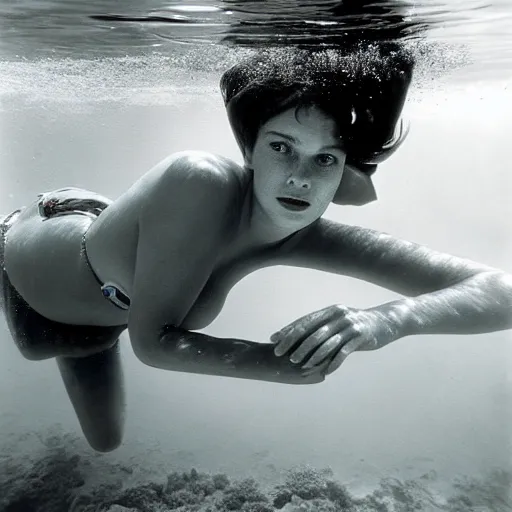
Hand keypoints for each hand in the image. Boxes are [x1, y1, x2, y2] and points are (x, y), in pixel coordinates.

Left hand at [270, 304, 399, 375]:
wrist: (386, 321)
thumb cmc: (357, 324)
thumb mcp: (338, 321)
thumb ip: (322, 327)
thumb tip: (299, 338)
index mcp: (329, 311)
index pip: (304, 321)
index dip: (288, 331)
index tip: (273, 340)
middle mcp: (337, 316)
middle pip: (311, 331)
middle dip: (294, 343)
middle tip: (282, 354)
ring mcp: (349, 325)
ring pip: (326, 342)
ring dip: (311, 354)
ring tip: (300, 364)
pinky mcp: (360, 336)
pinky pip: (344, 351)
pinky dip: (334, 362)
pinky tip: (326, 372)